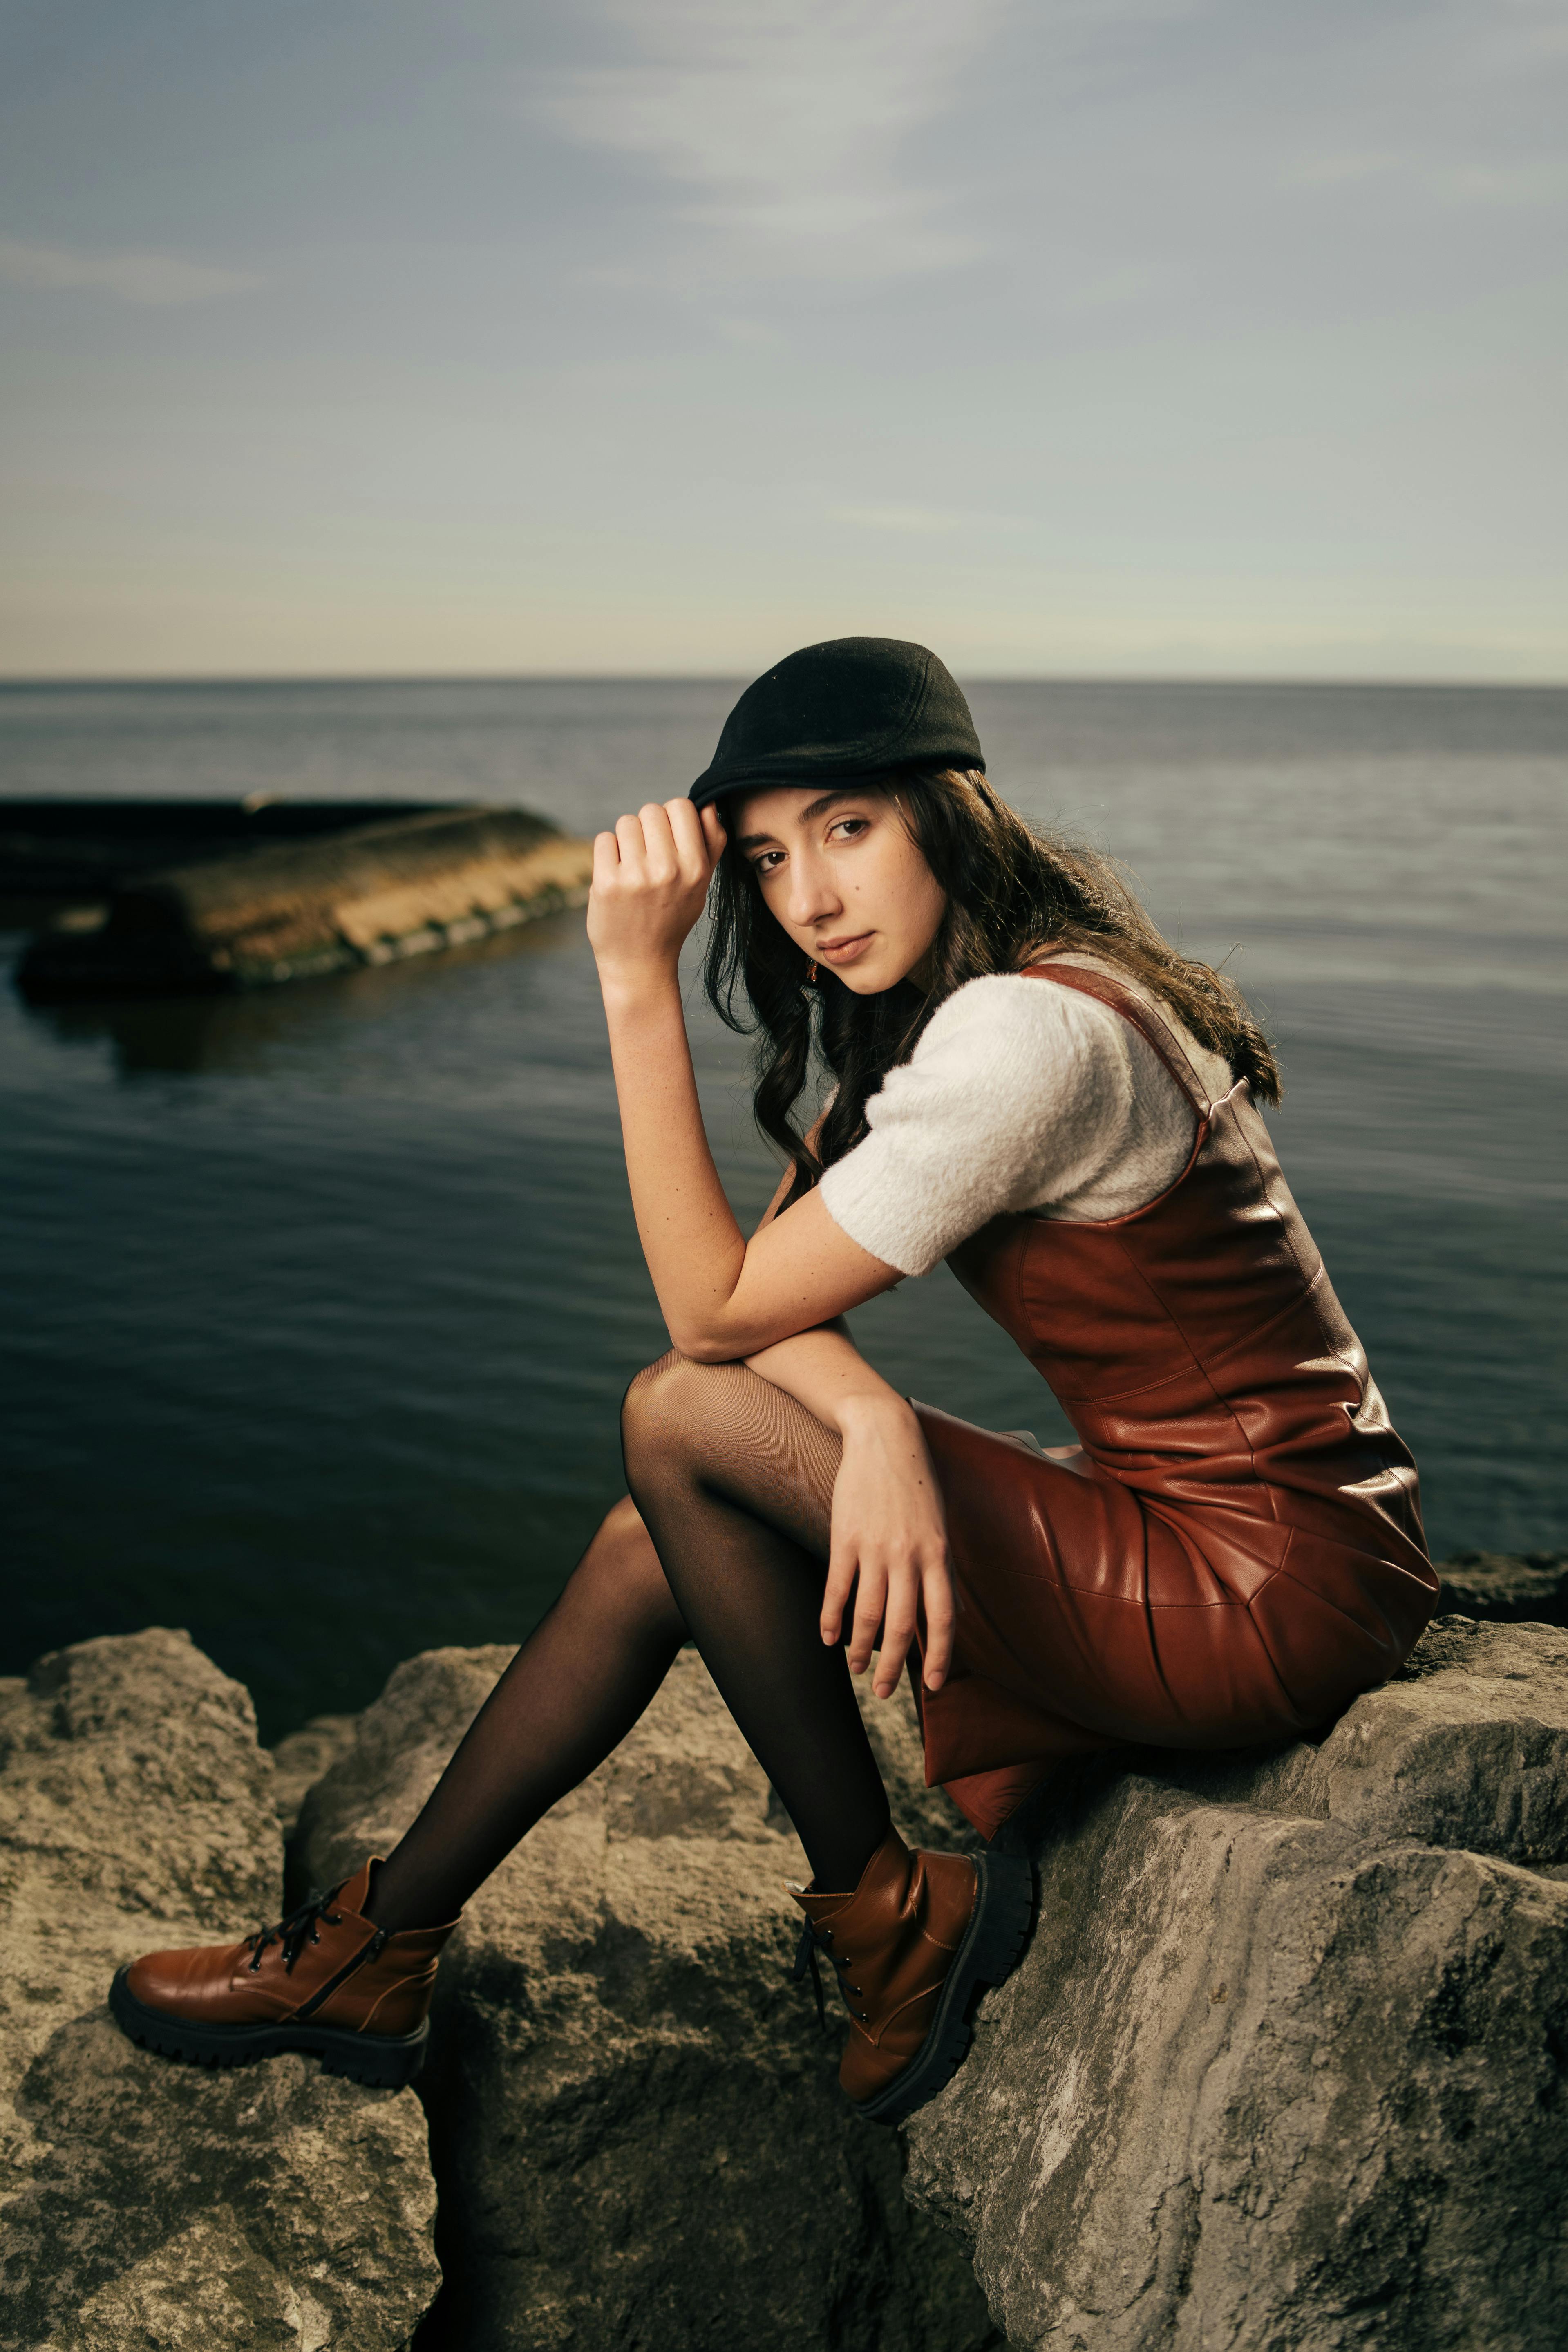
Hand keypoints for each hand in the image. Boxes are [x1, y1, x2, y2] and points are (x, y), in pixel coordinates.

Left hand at [587, 798, 725, 982]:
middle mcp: (667, 870)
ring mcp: (635, 876)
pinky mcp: (606, 883)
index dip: (673, 817)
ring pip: (626, 823)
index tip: (668, 839)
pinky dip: (607, 853)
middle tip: (648, 857)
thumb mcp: (701, 885)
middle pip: (651, 810)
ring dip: (627, 840)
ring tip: (632, 868)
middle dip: (648, 828)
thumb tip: (707, 804)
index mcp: (695, 868)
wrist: (640, 962)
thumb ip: (711, 843)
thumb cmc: (671, 917)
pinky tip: (616, 875)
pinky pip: (604, 839)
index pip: (682, 806)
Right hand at [820, 1398, 955, 1698]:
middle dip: (895, 1666)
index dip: (939, 1656)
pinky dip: (831, 1618)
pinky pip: (837, 1588)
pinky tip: (827, 1639)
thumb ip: (945, 1569)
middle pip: (903, 1625)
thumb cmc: (917, 1482)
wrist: (884, 1437)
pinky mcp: (845, 1537)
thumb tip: (956, 1612)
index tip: (933, 1685)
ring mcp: (875, 1547)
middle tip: (886, 1693)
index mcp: (939, 1554)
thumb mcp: (942, 1524)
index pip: (944, 1618)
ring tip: (857, 1671)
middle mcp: (909, 1556)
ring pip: (868, 1614)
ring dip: (861, 1649)